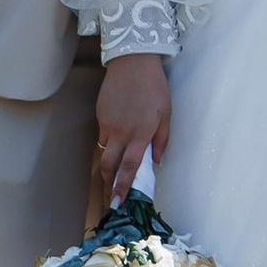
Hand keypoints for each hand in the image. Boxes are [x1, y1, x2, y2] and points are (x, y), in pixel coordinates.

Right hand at [95, 52, 172, 208]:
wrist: (132, 61)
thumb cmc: (154, 86)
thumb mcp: (166, 113)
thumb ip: (161, 139)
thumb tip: (155, 162)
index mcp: (139, 133)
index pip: (128, 168)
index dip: (122, 188)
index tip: (117, 205)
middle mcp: (120, 132)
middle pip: (109, 167)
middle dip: (107, 187)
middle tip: (108, 203)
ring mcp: (107, 124)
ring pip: (103, 154)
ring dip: (105, 172)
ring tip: (108, 185)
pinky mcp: (100, 116)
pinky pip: (102, 138)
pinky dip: (107, 149)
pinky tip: (112, 152)